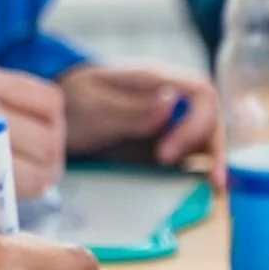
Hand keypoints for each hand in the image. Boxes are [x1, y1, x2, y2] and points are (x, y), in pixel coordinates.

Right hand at [0, 66, 65, 217]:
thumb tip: (42, 138)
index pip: (49, 101)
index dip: (52, 127)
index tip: (40, 142)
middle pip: (51, 140)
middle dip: (45, 162)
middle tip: (26, 176)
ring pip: (39, 175)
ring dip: (28, 187)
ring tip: (0, 191)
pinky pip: (9, 201)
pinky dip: (3, 207)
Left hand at [58, 63, 223, 184]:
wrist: (52, 113)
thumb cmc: (69, 102)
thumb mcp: (91, 106)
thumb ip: (130, 108)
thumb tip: (172, 102)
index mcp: (154, 80)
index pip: (201, 93)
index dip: (195, 125)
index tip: (165, 155)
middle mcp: (168, 98)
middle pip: (211, 116)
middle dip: (215, 148)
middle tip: (209, 182)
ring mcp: (167, 119)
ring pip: (205, 135)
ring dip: (214, 160)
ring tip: (215, 189)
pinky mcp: (161, 139)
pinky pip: (190, 151)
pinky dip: (200, 167)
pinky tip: (207, 186)